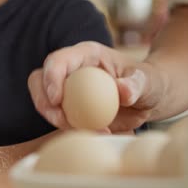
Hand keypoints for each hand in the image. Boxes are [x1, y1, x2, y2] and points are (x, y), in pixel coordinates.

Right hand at [28, 41, 164, 132]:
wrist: (147, 99)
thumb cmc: (149, 83)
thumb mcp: (148, 81)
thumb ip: (137, 84)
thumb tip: (122, 91)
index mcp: (85, 54)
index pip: (58, 60)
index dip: (51, 77)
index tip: (56, 100)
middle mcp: (70, 69)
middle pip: (39, 80)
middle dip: (44, 102)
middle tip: (61, 121)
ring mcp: (65, 88)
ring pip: (44, 101)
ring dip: (55, 119)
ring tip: (86, 129)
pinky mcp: (66, 106)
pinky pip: (57, 117)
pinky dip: (68, 128)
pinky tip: (93, 132)